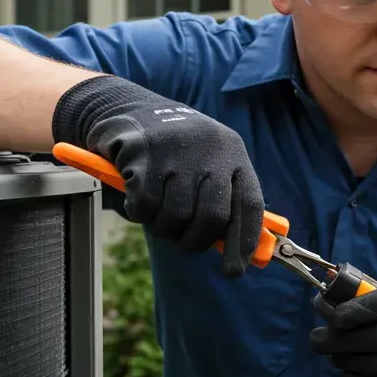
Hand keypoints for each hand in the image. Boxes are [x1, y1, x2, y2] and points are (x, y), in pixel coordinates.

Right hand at [53, 75, 264, 276]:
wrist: (127, 106)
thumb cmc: (172, 149)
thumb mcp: (205, 164)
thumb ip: (219, 200)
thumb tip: (229, 251)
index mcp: (233, 153)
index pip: (249, 205)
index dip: (244, 242)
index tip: (234, 270)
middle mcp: (210, 149)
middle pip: (212, 218)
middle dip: (195, 241)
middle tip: (183, 241)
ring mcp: (176, 150)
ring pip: (177, 217)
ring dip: (163, 227)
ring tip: (157, 213)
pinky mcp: (142, 153)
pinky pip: (145, 207)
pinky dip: (139, 213)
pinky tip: (136, 197)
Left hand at [308, 283, 376, 376]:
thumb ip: (372, 302)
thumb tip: (323, 304)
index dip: (354, 309)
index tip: (329, 316)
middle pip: (376, 337)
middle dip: (338, 339)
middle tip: (316, 340)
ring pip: (375, 366)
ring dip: (345, 361)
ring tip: (332, 357)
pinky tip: (349, 375)